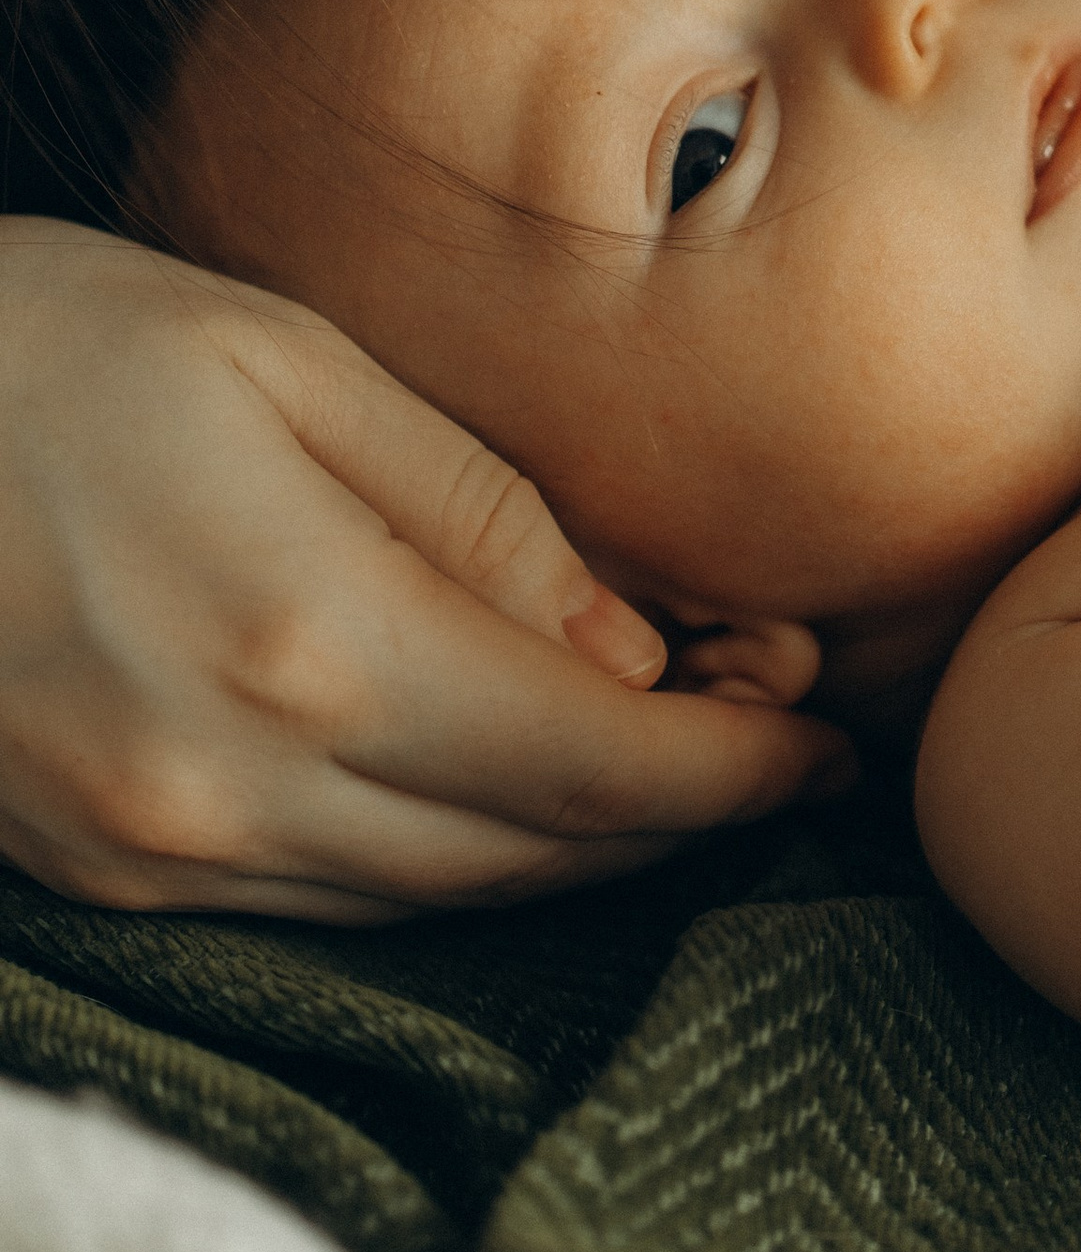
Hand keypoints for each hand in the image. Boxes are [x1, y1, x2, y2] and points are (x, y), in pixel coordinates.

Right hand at [0, 226, 849, 920]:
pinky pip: (322, 906)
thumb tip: (625, 648)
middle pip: (526, 857)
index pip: (590, 767)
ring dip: (567, 854)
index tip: (831, 753)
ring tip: (672, 774)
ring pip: (431, 903)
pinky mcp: (99, 872)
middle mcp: (234, 790)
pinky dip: (438, 864)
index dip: (733, 776)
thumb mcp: (284, 362)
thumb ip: (471, 512)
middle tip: (777, 754)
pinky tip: (498, 795)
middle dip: (676, 820)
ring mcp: (156, 853)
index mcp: (310, 645)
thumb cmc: (48, 346)